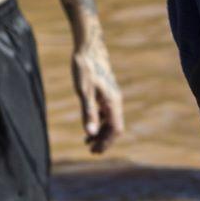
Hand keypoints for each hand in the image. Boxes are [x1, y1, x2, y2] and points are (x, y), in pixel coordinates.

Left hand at [71, 38, 124, 153]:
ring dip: (102, 132)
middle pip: (115, 127)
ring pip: (111, 120)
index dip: (106, 142)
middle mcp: (115, 101)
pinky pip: (107, 113)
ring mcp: (111, 97)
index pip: (115, 129)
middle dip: (104, 140)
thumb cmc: (85, 69)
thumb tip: (90, 133)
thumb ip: (88, 113)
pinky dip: (100, 122)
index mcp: (112, 102)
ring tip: (88, 143)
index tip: (95, 152)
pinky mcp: (106, 93)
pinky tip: (89, 126)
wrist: (88, 49)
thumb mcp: (84, 92)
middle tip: (91, 152)